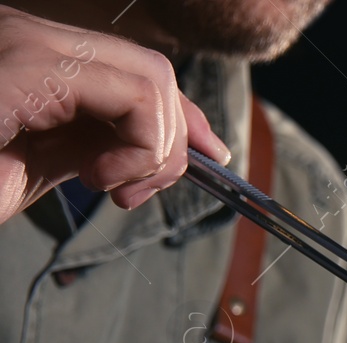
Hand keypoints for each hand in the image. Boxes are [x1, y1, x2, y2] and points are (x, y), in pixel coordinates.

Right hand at [0, 5, 229, 222]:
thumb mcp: (43, 160)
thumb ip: (98, 141)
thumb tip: (172, 145)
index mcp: (29, 53)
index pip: (133, 66)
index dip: (182, 113)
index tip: (211, 156)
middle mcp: (24, 33)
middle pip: (150, 68)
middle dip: (173, 139)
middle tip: (135, 191)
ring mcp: (22, 41)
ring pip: (150, 79)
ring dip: (154, 151)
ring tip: (108, 186)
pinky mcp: (26, 65)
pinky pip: (133, 96)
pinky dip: (140, 149)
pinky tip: (95, 178)